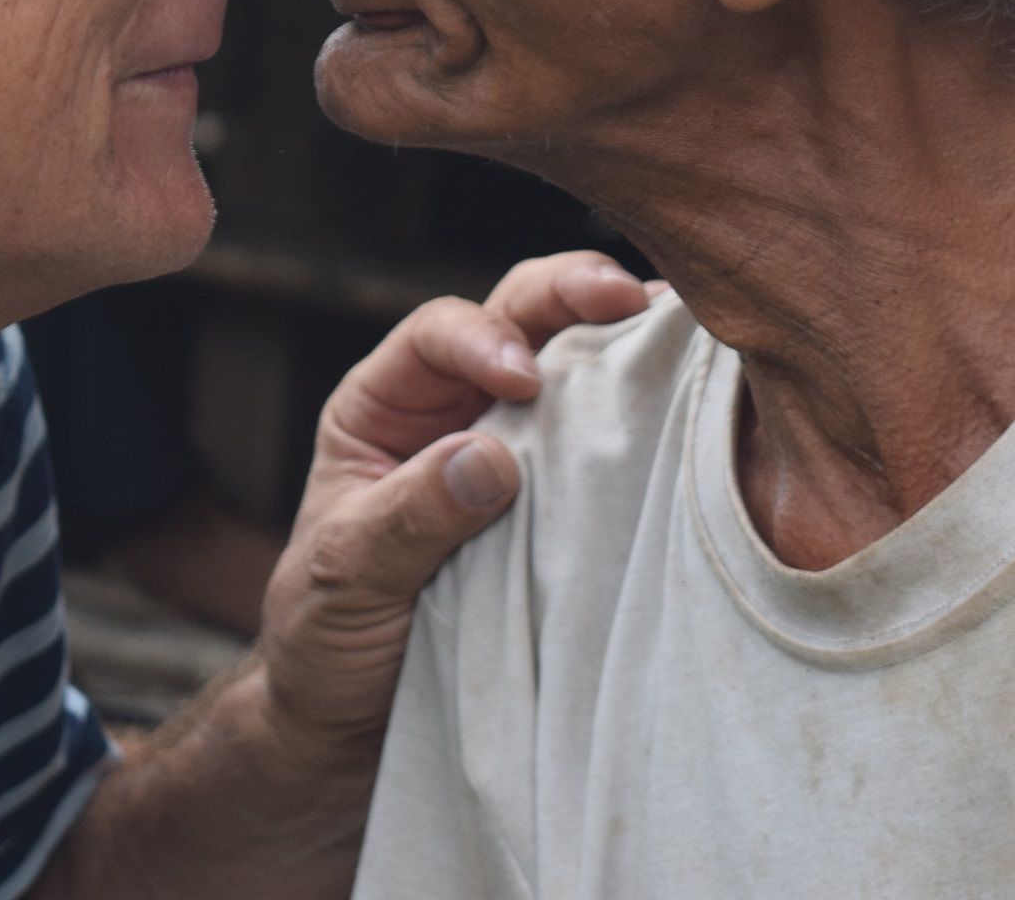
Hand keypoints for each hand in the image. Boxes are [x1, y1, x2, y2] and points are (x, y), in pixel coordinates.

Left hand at [253, 252, 654, 755]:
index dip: (484, 339)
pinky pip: (602, 440)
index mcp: (384, 405)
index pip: (437, 334)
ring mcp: (513, 448)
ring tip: (682, 327)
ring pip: (572, 363)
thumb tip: (491, 457)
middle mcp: (452, 407)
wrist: (351, 720)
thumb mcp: (344, 576)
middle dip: (572, 292)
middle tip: (631, 297)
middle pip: (518, 315)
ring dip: (623, 340)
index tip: (522, 379)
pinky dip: (644, 410)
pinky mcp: (560, 499)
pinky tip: (690, 396)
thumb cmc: (323, 638)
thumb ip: (409, 516)